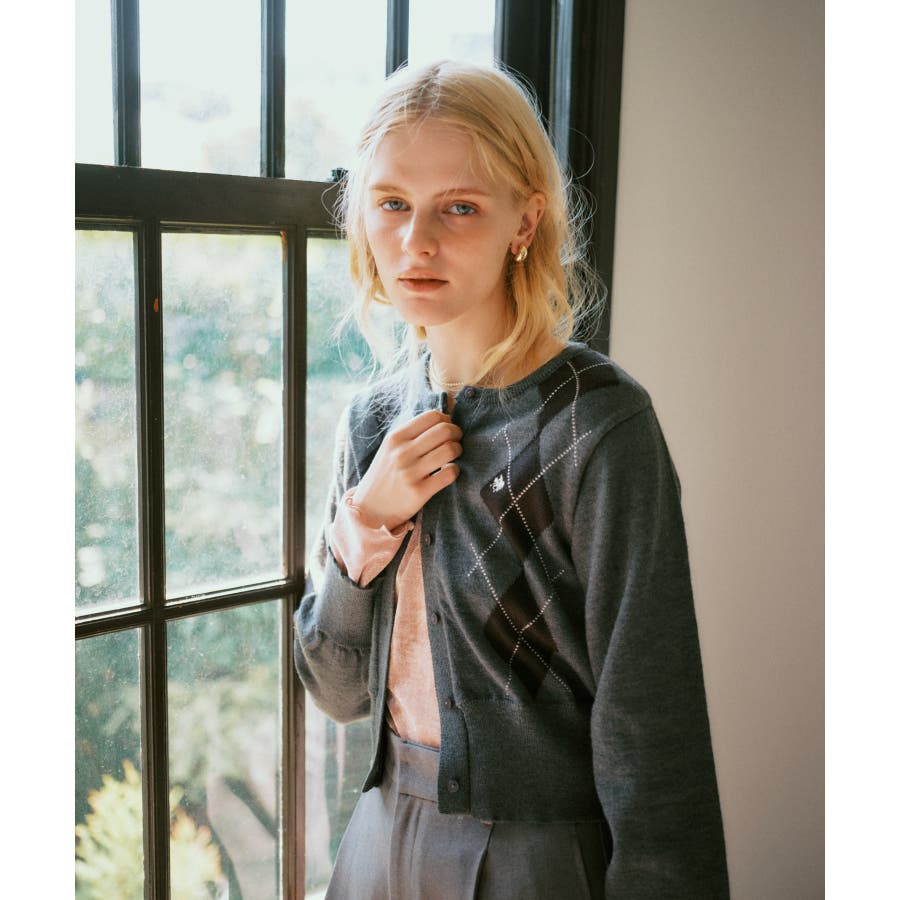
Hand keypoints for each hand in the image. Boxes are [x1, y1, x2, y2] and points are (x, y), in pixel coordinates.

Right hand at [351, 409, 462, 530]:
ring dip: (458, 451)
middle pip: (444, 430)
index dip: (447, 420)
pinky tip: (448, 472)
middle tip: (456, 441)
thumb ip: (412, 434)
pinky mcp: (418, 492)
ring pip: (450, 450)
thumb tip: (444, 417)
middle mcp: (402, 453)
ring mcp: (410, 473)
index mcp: (395, 438)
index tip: (447, 428)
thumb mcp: (390, 449)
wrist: (369, 510)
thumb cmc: (385, 475)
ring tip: (453, 457)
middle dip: (456, 433)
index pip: (432, 416)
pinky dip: (455, 471)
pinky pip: (449, 474)